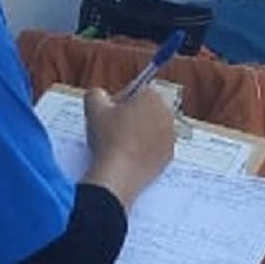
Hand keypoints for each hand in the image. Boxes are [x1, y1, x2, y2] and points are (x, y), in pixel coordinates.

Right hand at [80, 84, 177, 205]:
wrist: (119, 173)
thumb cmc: (108, 138)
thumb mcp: (93, 108)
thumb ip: (96, 93)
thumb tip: (99, 95)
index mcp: (153, 96)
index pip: (138, 90)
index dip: (122, 100)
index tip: (112, 112)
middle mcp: (167, 113)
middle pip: (148, 109)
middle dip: (134, 115)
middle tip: (116, 128)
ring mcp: (171, 136)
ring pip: (153, 128)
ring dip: (141, 132)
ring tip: (122, 143)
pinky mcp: (170, 155)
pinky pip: (157, 147)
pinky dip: (146, 149)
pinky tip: (131, 155)